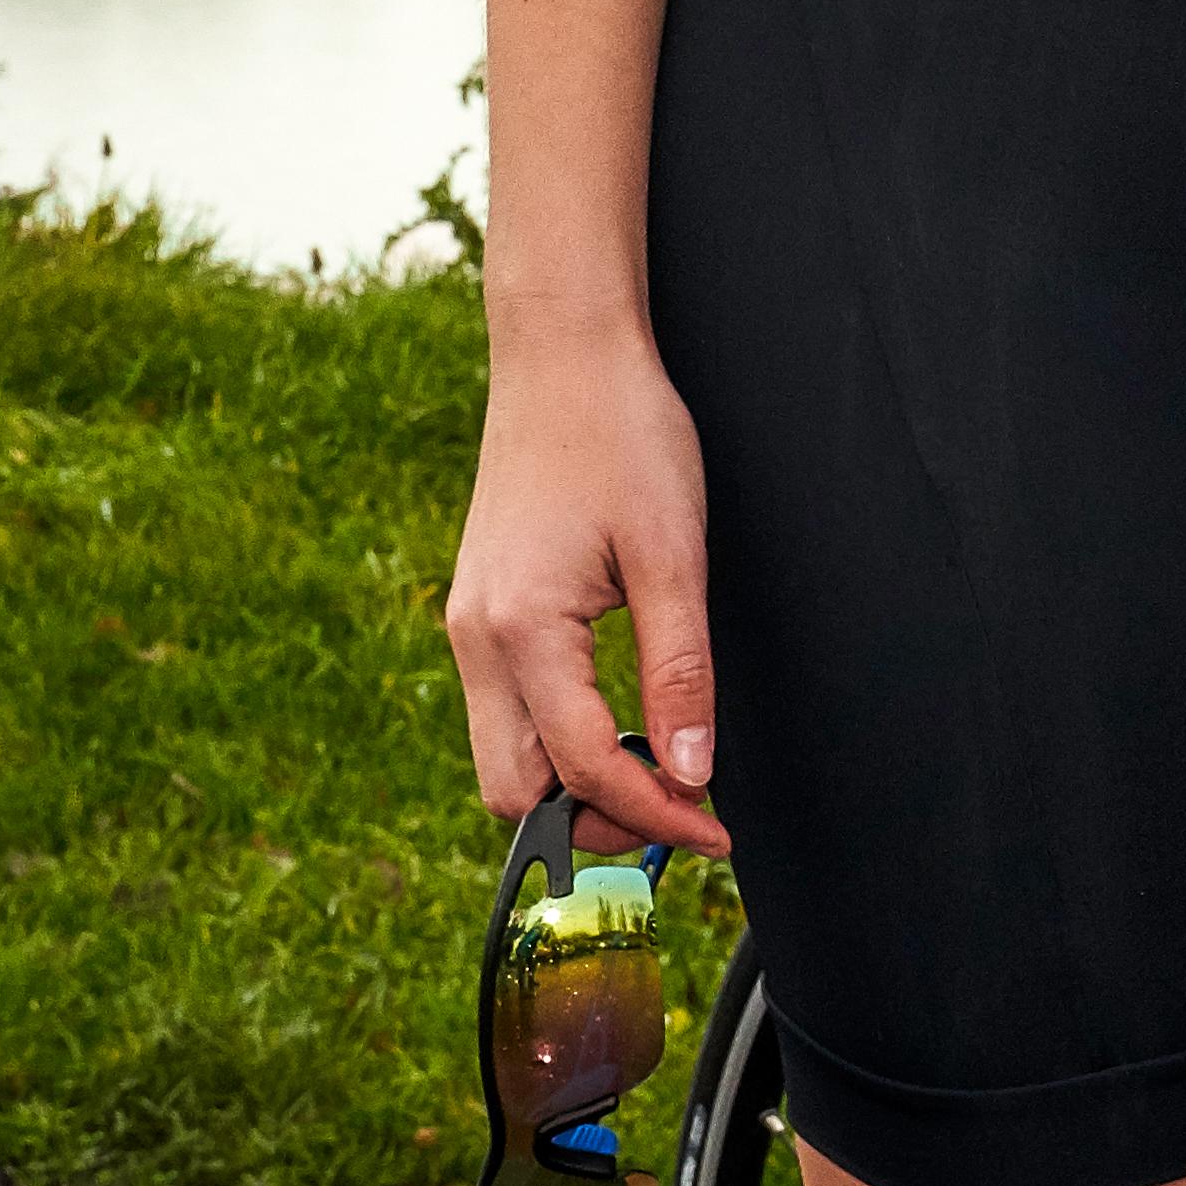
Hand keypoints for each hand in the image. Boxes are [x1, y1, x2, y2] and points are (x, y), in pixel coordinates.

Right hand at [444, 322, 731, 855]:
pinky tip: (620, 717)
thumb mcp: (673, 550)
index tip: (716, 832)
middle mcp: (476, 640)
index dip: (653, 815)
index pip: (582, 769)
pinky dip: (559, 737)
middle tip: (681, 808)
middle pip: (515, 790)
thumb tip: (690, 773)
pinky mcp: (481, 610)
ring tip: (658, 766)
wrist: (564, 353)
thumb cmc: (625, 432)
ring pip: (505, 757)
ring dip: (574, 782)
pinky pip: (507, 709)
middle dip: (595, 819)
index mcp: (520, 630)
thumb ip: (679, 668)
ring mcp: (469, 626)